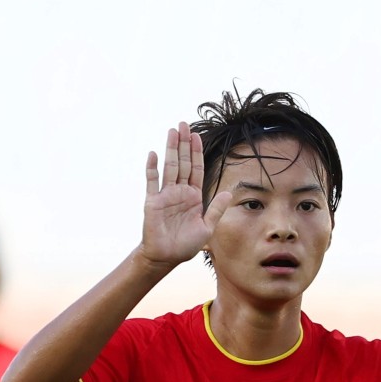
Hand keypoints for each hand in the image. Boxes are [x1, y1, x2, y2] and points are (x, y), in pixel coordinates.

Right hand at [141, 122, 230, 265]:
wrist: (167, 257)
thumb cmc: (186, 244)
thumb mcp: (207, 227)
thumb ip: (216, 209)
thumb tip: (228, 192)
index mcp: (194, 196)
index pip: (196, 169)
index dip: (197, 152)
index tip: (197, 135)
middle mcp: (180, 192)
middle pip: (183, 163)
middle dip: (184, 144)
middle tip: (183, 124)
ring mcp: (165, 195)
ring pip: (170, 167)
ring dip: (171, 149)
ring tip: (172, 131)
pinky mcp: (153, 202)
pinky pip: (152, 182)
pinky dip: (152, 168)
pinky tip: (154, 154)